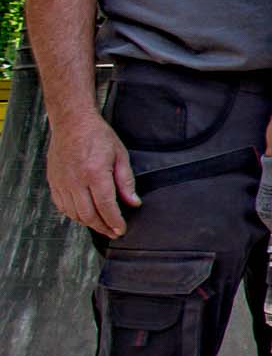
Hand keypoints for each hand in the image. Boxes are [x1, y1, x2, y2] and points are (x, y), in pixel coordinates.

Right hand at [46, 107, 136, 239]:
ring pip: (74, 213)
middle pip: (89, 214)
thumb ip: (126, 182)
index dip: (114, 221)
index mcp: (94, 173)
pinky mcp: (53, 181)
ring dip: (89, 223)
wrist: (72, 122)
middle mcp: (75, 180)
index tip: (121, 230)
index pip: (106, 206)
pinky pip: (61, 205)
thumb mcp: (120, 156)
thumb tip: (133, 203)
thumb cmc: (98, 136)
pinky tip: (84, 216)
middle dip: (103, 227)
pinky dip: (73, 215)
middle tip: (113, 233)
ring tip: (102, 226)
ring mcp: (62, 181)